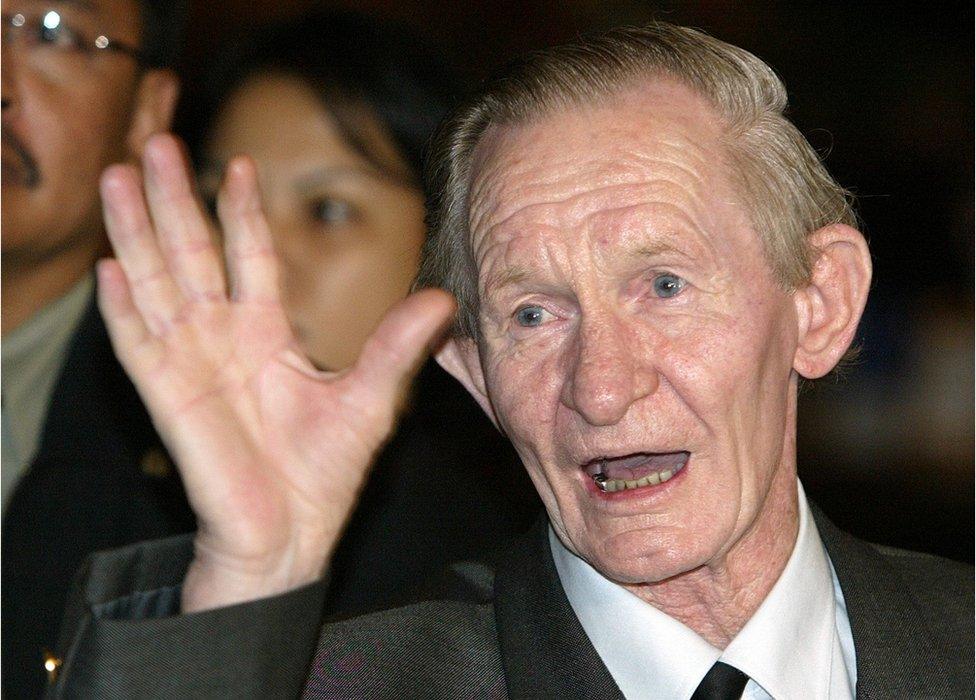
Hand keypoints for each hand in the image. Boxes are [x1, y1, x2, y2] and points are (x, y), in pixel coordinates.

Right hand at [97, 134, 454, 611]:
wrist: (292, 535)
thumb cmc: (324, 473)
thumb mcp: (371, 398)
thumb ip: (396, 345)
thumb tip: (443, 297)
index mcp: (268, 335)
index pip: (250, 256)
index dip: (242, 211)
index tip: (237, 164)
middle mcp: (223, 340)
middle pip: (193, 254)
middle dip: (174, 199)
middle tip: (157, 143)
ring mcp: (191, 366)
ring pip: (158, 284)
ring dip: (137, 232)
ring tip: (120, 177)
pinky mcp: (170, 400)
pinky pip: (139, 346)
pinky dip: (123, 309)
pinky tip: (111, 268)